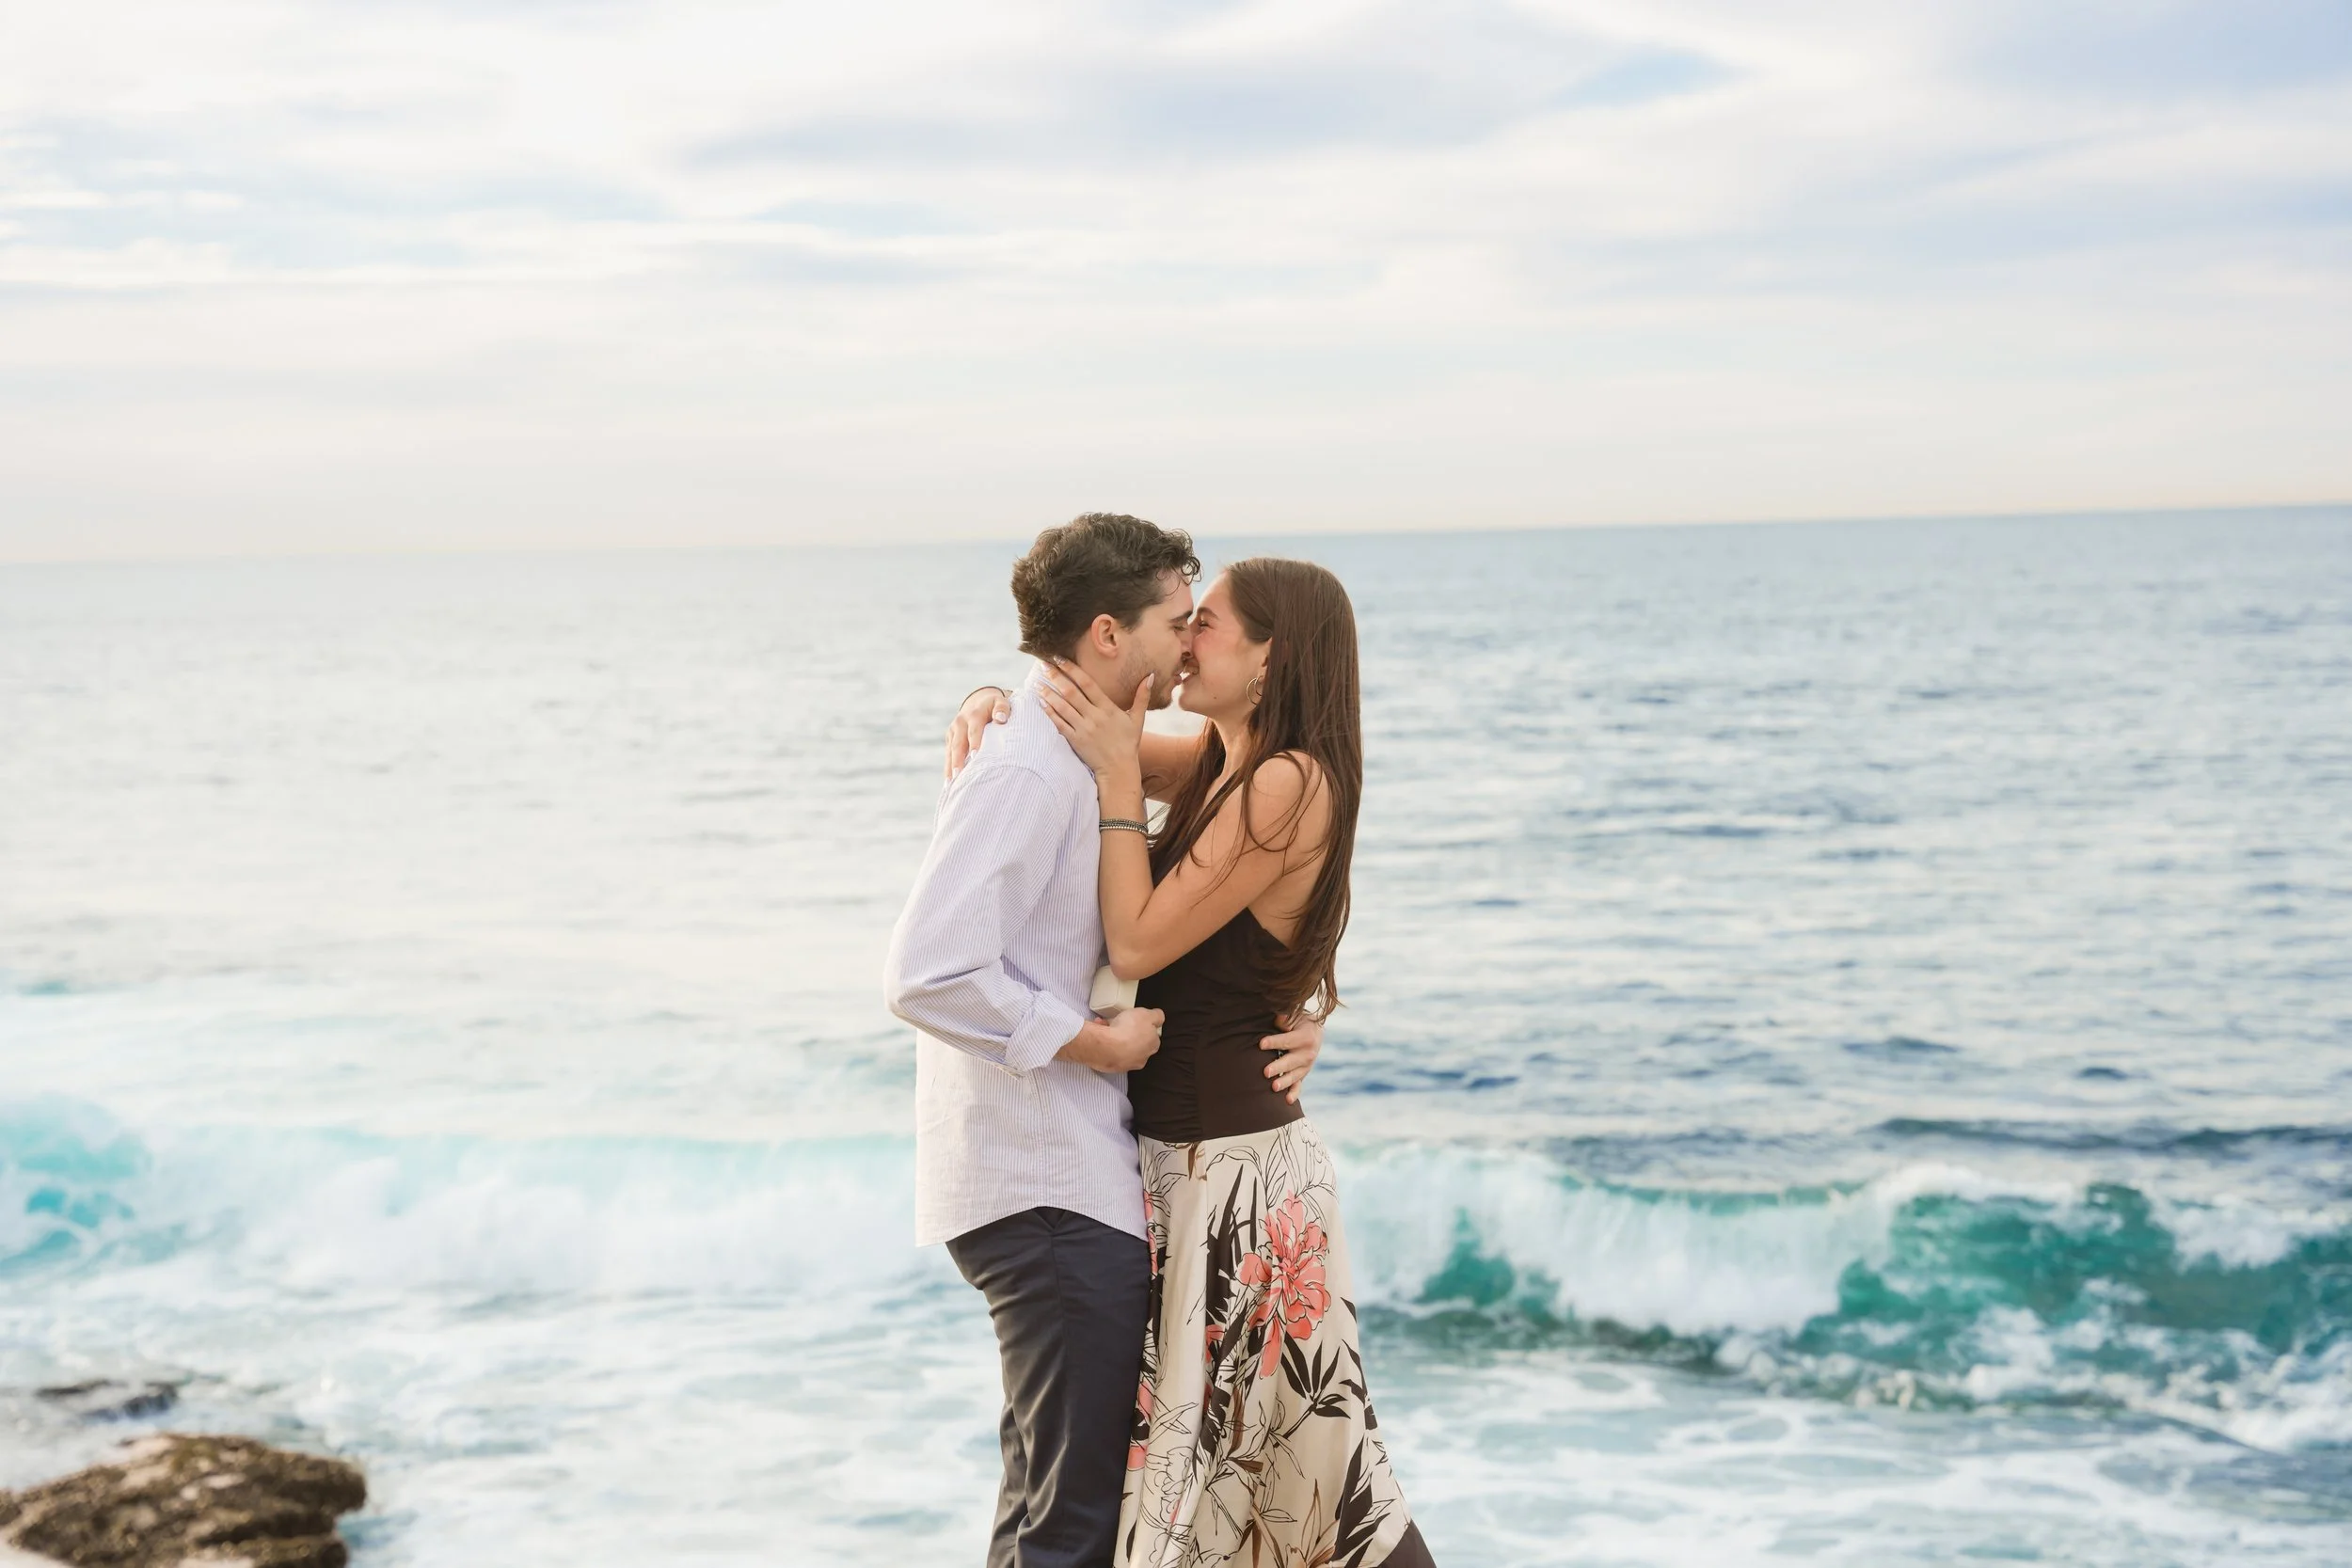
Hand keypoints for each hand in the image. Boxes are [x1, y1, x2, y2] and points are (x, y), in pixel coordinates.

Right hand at [946, 686, 1013, 779]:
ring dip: (950, 767)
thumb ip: (1002, 708)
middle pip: (958, 744)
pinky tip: (949, 784)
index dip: (974, 743)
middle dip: (958, 760)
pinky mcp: (950, 739)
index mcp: (974, 714)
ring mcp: (953, 731)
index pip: (974, 731)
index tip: (975, 757)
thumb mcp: (1001, 702)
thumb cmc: (995, 706)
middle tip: (959, 776)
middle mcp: (960, 722)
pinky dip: (948, 768)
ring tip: (951, 784)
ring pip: (951, 751)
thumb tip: (1001, 718)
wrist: (979, 701)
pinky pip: (948, 755)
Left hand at [1039, 659, 1147, 780]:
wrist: (1119, 768)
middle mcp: (1094, 717)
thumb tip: (1150, 676)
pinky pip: (1060, 724)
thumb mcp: (1137, 719)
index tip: (1061, 659)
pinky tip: (1041, 703)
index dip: (1073, 670)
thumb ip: (1142, 697)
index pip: (1088, 684)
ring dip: (1049, 693)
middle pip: (1071, 693)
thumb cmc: (1128, 743)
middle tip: (1044, 665)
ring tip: (1037, 682)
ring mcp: (1083, 729)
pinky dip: (1050, 713)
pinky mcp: (1075, 740)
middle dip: (1056, 677)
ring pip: (1063, 707)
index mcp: (1108, 708)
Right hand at [1058, 1006, 1162, 1072]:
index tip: (1137, 1019)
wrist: (1105, 1047)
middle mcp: (1140, 1058)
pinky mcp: (1110, 1065)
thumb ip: (1157, 1016)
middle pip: (1135, 1042)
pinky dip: (1104, 1041)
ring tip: (1106, 1024)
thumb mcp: (1147, 1014)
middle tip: (1120, 1021)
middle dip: (1128, 1031)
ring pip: (1120, 1046)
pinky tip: (1099, 1031)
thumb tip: (1158, 1017)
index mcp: (1152, 1046)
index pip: (1152, 1036)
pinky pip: (1108, 1050)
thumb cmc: (1128, 1030)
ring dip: (1114, 1035)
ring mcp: (1125, 1063)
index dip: (1145, 1026)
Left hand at [1260, 1010, 1323, 1102]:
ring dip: (1284, 1082)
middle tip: (1265, 1072)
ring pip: (1294, 1076)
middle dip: (1278, 1067)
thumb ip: (1286, 1018)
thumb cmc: (1299, 1021)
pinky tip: (1286, 1101)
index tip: (1261, 1044)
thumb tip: (1279, 1018)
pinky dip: (1294, 1093)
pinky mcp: (1302, 1074)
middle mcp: (1308, 1053)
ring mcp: (1306, 1066)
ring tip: (1273, 1087)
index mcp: (1306, 1037)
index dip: (1274, 1042)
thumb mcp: (1296, 1015)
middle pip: (1290, 1061)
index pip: (1287, 1040)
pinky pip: (1299, 1086)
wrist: (1315, 1032)